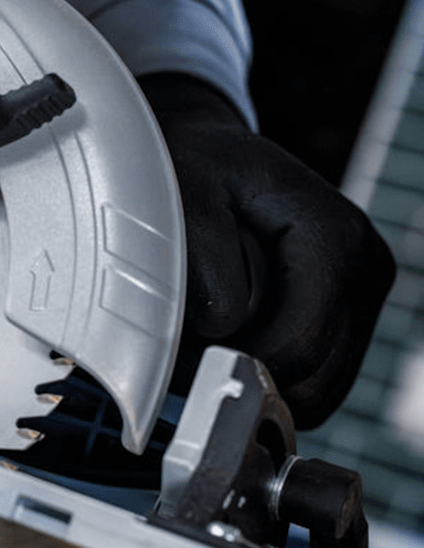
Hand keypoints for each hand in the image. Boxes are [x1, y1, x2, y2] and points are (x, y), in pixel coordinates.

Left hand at [139, 72, 394, 428]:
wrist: (210, 158)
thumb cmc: (194, 172)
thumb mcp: (183, 198)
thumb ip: (202, 263)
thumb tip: (223, 327)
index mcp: (333, 235)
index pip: (299, 346)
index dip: (238, 362)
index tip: (186, 348)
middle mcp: (365, 267)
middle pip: (314, 378)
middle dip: (249, 374)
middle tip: (192, 343)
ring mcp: (364, 295)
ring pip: (317, 388)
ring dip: (260, 376)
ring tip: (212, 333)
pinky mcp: (351, 316)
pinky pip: (314, 380)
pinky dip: (271, 373)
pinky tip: (235, 336)